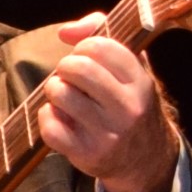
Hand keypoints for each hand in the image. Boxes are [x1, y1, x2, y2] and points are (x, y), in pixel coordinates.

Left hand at [33, 12, 179, 191]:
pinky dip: (46, 117)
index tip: (84, 56)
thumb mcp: (131, 69)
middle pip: (78, 68)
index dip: (83, 46)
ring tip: (63, 95)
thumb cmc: (128, 103)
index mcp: (140, 82)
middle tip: (68, 75)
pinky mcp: (87, 153)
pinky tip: (59, 117)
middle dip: (65, 67)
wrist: (145, 159)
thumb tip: (65, 31)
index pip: (101, 46)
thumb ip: (102, 35)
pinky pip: (50, 126)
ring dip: (53, 90)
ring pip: (60, 94)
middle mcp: (128, 108)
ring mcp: (107, 133)